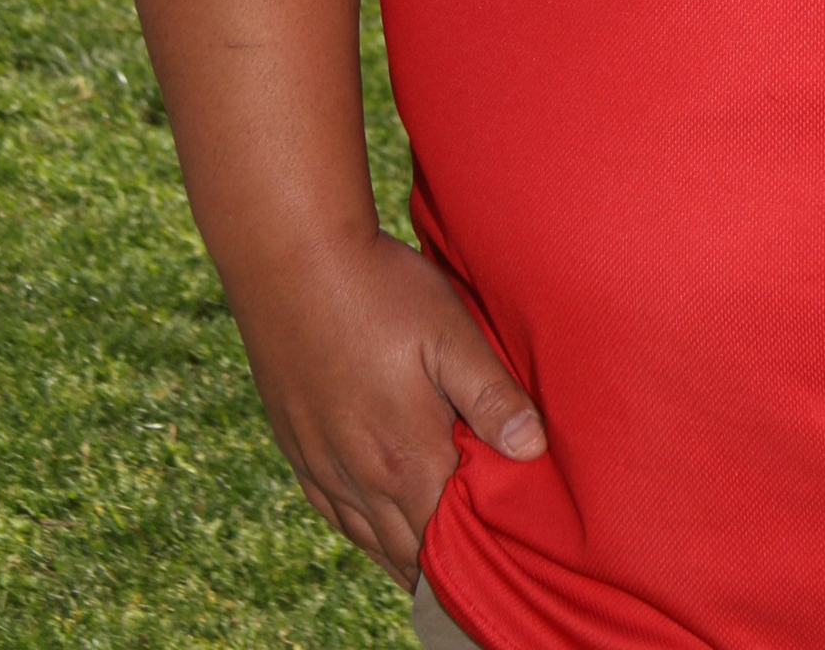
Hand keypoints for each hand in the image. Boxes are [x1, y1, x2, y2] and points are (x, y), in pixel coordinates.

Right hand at [227, 227, 545, 586]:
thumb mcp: (451, 333)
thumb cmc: (381, 290)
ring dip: (402, 553)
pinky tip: (372, 528)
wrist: (291, 260)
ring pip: (368, 536)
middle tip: (476, 563)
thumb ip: (491, 395)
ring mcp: (322, 463)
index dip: (477, 548)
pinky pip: (331, 512)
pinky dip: (360, 530)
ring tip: (433, 564)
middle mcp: (360, 476)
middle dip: (443, 559)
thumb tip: (532, 450)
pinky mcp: (296, 445)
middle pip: (408, 547)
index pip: (449, 535)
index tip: (505, 552)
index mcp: (406, 456)